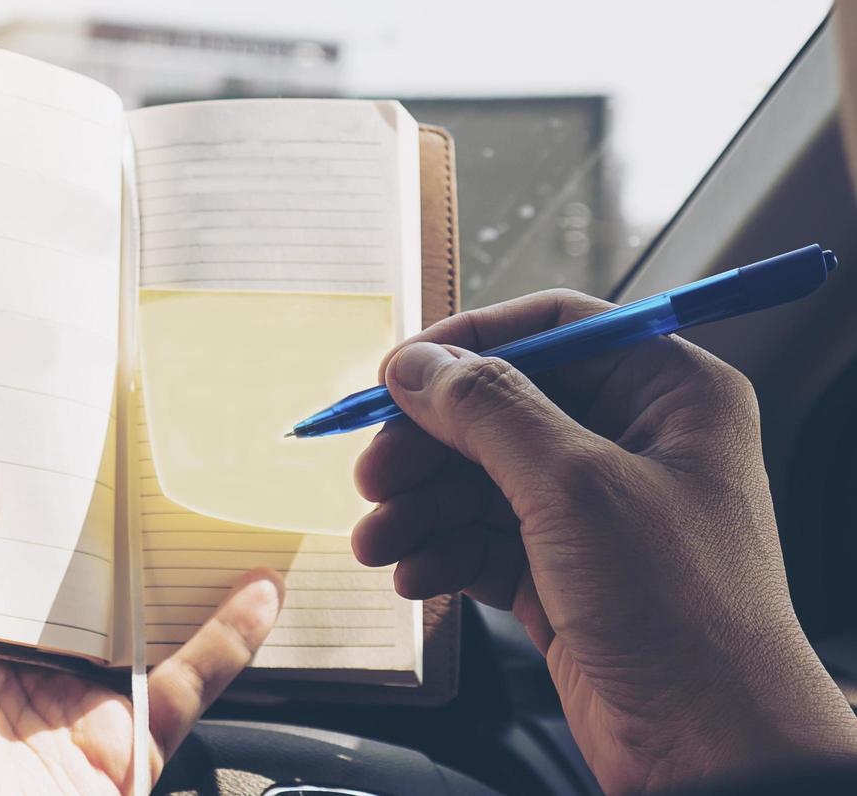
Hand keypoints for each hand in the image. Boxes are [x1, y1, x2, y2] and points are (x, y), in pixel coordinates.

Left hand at [0, 450, 282, 795]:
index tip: (56, 429)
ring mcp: (76, 703)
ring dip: (181, 568)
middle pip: (80, 577)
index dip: (24, 493)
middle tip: (150, 444)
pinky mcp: (125, 744)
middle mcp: (17, 663)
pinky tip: (257, 588)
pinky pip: (188, 682)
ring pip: (142, 620)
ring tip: (217, 504)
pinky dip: (230, 637)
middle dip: (111, 519)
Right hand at [351, 290, 856, 793]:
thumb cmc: (680, 612)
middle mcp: (633, 442)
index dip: (469, 344)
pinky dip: (441, 551)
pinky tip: (414, 575)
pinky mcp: (564, 571)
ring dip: (420, 506)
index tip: (395, 373)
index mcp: (669, 395)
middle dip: (428, 445)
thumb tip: (416, 363)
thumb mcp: (575, 488)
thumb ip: (488, 411)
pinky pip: (482, 537)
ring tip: (379, 541)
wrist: (709, 752)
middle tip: (373, 475)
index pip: (554, 330)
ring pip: (480, 477)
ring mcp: (595, 510)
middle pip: (500, 409)